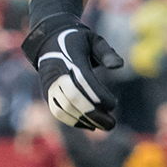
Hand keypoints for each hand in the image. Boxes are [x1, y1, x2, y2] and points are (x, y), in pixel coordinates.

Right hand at [21, 0, 123, 130]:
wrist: (49, 41)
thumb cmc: (76, 40)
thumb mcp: (94, 39)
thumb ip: (107, 52)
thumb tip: (119, 66)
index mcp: (70, 58)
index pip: (84, 81)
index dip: (99, 96)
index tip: (114, 104)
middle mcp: (57, 73)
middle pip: (73, 98)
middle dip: (93, 114)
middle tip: (112, 124)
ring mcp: (49, 84)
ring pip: (64, 108)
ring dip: (84, 121)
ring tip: (103, 126)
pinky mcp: (46, 93)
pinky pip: (57, 111)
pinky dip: (73, 121)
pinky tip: (89, 125)